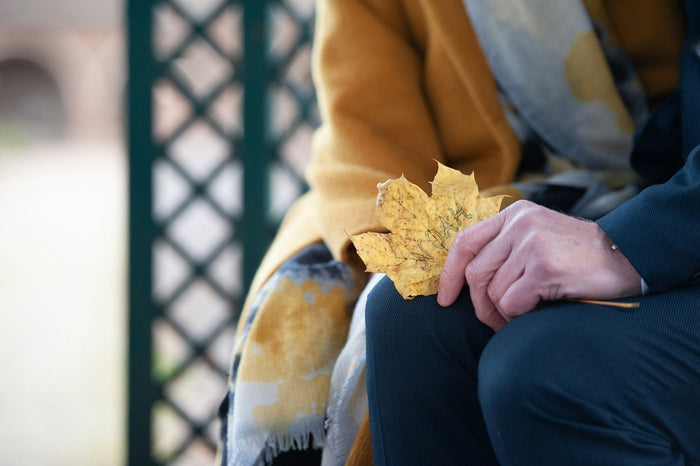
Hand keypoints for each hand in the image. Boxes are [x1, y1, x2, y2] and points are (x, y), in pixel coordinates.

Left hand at [437, 200, 641, 330]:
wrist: (625, 256)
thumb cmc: (576, 255)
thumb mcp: (536, 237)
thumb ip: (504, 248)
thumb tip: (466, 282)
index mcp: (512, 215)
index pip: (464, 242)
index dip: (449, 273)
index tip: (445, 299)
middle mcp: (518, 224)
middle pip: (475, 273)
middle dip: (478, 305)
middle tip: (492, 321)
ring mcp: (531, 244)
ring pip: (492, 292)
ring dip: (502, 314)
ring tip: (520, 317)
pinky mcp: (543, 267)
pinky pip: (511, 303)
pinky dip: (517, 317)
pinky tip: (533, 314)